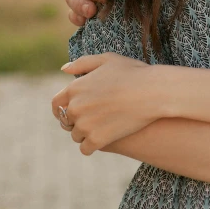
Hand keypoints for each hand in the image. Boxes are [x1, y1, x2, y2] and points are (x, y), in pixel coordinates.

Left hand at [51, 53, 165, 154]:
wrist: (152, 92)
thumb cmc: (133, 73)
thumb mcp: (107, 59)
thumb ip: (82, 63)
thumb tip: (63, 69)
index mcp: (75, 88)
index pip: (57, 103)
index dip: (61, 108)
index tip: (69, 112)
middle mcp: (76, 107)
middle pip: (67, 121)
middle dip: (76, 120)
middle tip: (94, 118)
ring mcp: (85, 125)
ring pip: (76, 136)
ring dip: (85, 133)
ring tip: (102, 127)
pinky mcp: (97, 140)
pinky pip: (86, 149)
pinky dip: (92, 146)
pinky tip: (103, 140)